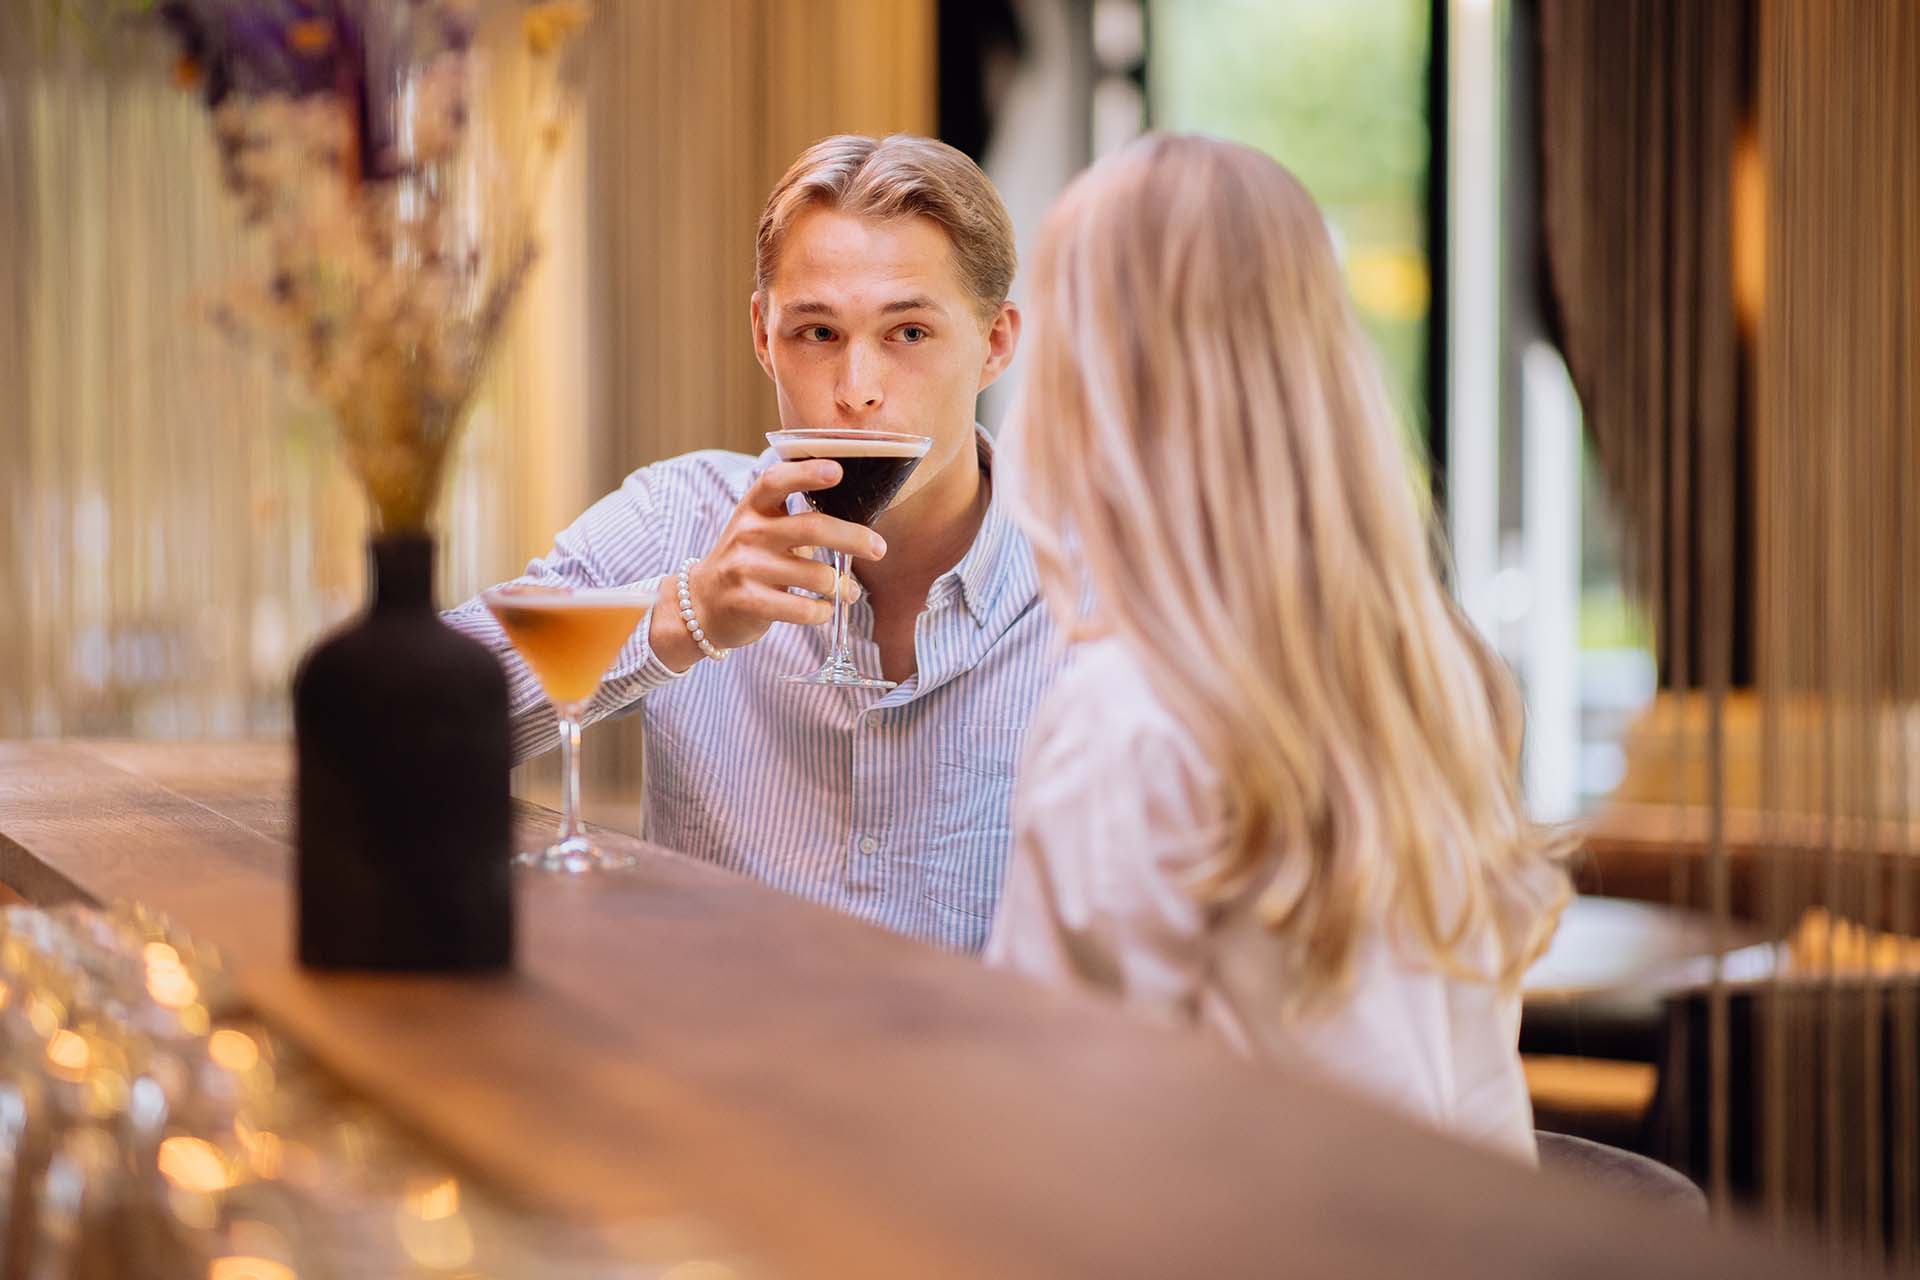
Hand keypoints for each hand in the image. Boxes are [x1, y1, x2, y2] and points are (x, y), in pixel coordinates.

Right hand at [648, 459, 885, 671]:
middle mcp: (748, 534)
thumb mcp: (761, 530)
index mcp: (753, 509)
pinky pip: (802, 609)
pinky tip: (825, 610)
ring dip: (842, 586)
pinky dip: (822, 612)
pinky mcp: (748, 602)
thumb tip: (856, 518)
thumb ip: (797, 520)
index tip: (838, 471)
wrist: (702, 604)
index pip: (776, 481)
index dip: (806, 473)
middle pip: (811, 529)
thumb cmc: (748, 561)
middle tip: (879, 548)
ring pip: (815, 575)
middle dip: (853, 538)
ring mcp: (745, 569)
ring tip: (850, 591)